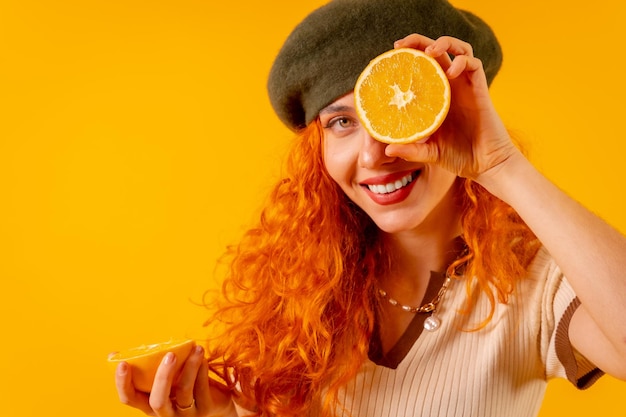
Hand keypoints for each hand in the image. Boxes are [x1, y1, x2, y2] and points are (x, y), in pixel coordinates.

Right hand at [114, 344, 215, 415]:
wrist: (216, 402)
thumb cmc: (184, 384)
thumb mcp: (166, 380)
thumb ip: (150, 368)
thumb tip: (116, 353)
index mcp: (150, 404)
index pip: (130, 399)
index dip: (123, 383)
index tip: (122, 362)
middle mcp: (166, 414)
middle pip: (158, 401)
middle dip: (162, 377)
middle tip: (170, 355)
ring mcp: (186, 414)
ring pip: (184, 390)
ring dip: (190, 366)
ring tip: (197, 348)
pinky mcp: (205, 409)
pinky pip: (202, 388)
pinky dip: (202, 370)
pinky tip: (203, 358)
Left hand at [385, 34, 520, 182]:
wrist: (486, 165)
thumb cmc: (459, 157)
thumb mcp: (429, 153)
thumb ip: (411, 149)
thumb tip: (388, 150)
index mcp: (437, 96)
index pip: (422, 66)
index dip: (409, 55)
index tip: (391, 54)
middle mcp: (451, 86)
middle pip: (438, 51)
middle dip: (419, 41)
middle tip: (401, 44)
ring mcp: (466, 86)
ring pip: (459, 50)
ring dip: (444, 43)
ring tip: (429, 51)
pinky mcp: (480, 90)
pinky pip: (474, 65)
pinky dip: (462, 62)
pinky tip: (450, 72)